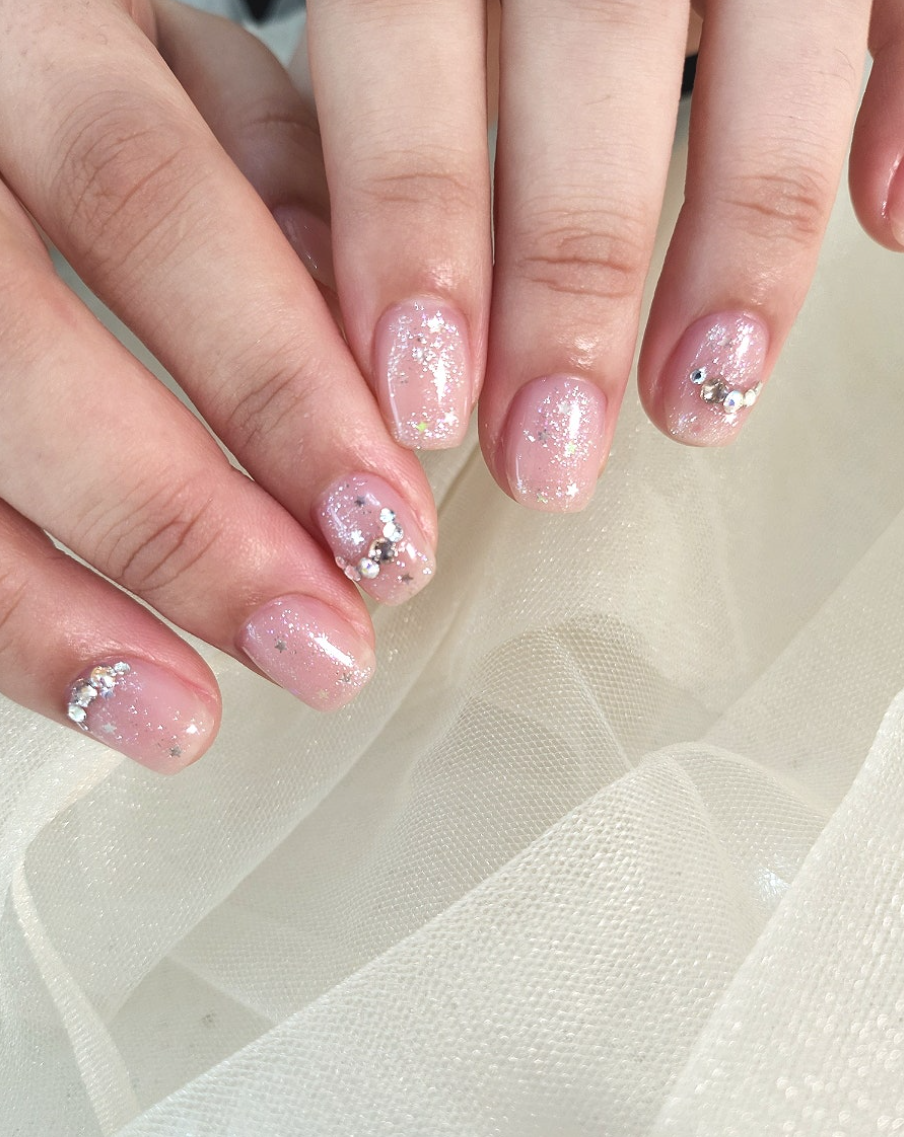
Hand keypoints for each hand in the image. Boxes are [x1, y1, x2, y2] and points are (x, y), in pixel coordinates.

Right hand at [0, 0, 437, 772]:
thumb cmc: (75, 85)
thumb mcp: (176, 71)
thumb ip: (274, 173)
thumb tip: (376, 342)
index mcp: (39, 46)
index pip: (157, 209)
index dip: (279, 384)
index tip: (387, 524)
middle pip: (28, 335)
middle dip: (187, 515)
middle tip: (316, 639)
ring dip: (69, 602)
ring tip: (184, 711)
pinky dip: (10, 614)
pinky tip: (99, 683)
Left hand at [299, 0, 893, 509]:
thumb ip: (393, 98)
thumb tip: (380, 311)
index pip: (403, 26)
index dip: (411, 214)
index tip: (420, 391)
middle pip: (590, 45)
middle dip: (568, 273)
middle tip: (548, 450)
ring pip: (771, 32)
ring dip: (745, 233)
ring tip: (705, 392)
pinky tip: (885, 219)